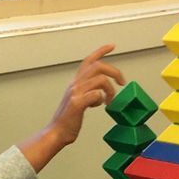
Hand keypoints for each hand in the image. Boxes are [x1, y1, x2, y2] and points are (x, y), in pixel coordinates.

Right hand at [18, 44, 124, 172]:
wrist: (56, 132)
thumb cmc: (68, 120)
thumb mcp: (78, 101)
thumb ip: (87, 93)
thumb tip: (101, 94)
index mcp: (76, 83)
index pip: (88, 61)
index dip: (100, 51)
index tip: (112, 46)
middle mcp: (75, 84)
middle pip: (98, 66)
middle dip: (114, 72)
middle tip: (122, 82)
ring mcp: (75, 93)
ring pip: (100, 80)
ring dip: (110, 90)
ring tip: (109, 101)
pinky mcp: (77, 104)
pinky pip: (96, 94)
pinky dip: (101, 99)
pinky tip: (98, 106)